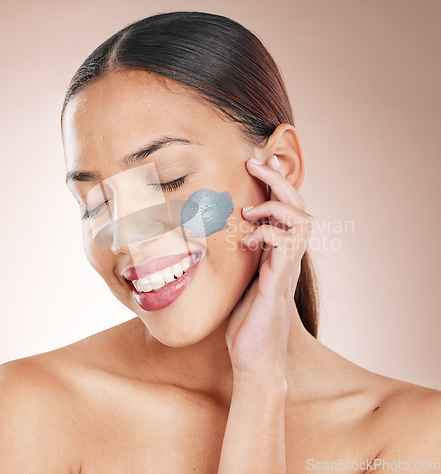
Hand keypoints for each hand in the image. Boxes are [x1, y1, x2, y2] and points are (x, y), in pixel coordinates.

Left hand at [225, 155, 313, 379]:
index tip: (259, 160)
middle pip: (299, 206)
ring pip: (302, 220)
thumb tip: (216, 233)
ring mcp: (287, 268)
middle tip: (253, 163)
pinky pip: (285, 245)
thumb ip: (238, 255)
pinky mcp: (280, 282)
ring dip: (275, 207)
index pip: (286, 208)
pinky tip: (246, 242)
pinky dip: (266, 234)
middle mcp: (288, 256)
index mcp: (278, 252)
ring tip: (249, 212)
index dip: (276, 182)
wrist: (254, 357)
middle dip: (277, 180)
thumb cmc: (245, 319)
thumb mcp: (239, 278)